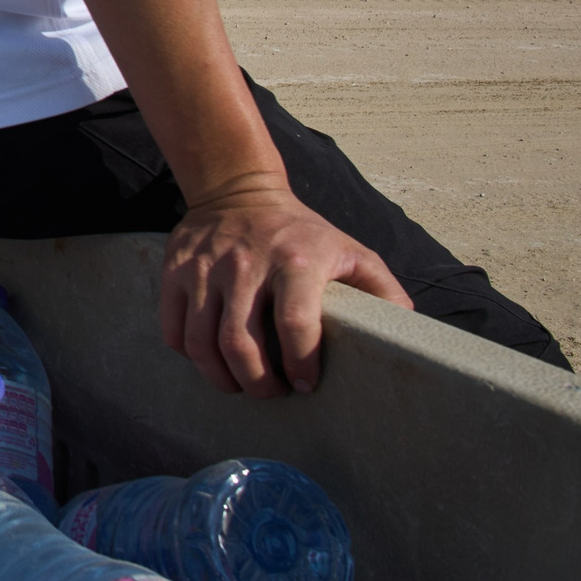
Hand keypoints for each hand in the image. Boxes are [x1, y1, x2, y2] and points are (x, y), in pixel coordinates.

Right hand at [159, 183, 410, 396]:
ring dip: (221, 377)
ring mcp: (205, 266)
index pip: (295, 324)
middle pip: (240, 343)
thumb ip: (382, 289)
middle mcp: (246, 263)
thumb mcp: (350, 249)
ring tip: (239, 383)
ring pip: (202, 342)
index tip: (305, 385)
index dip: (300, 364)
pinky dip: (190, 354)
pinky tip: (211, 356)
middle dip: (256, 383)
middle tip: (270, 392)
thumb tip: (407, 330)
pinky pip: (174, 329)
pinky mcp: (175, 269)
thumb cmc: (301, 232)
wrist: (237, 188)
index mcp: (296, 260)